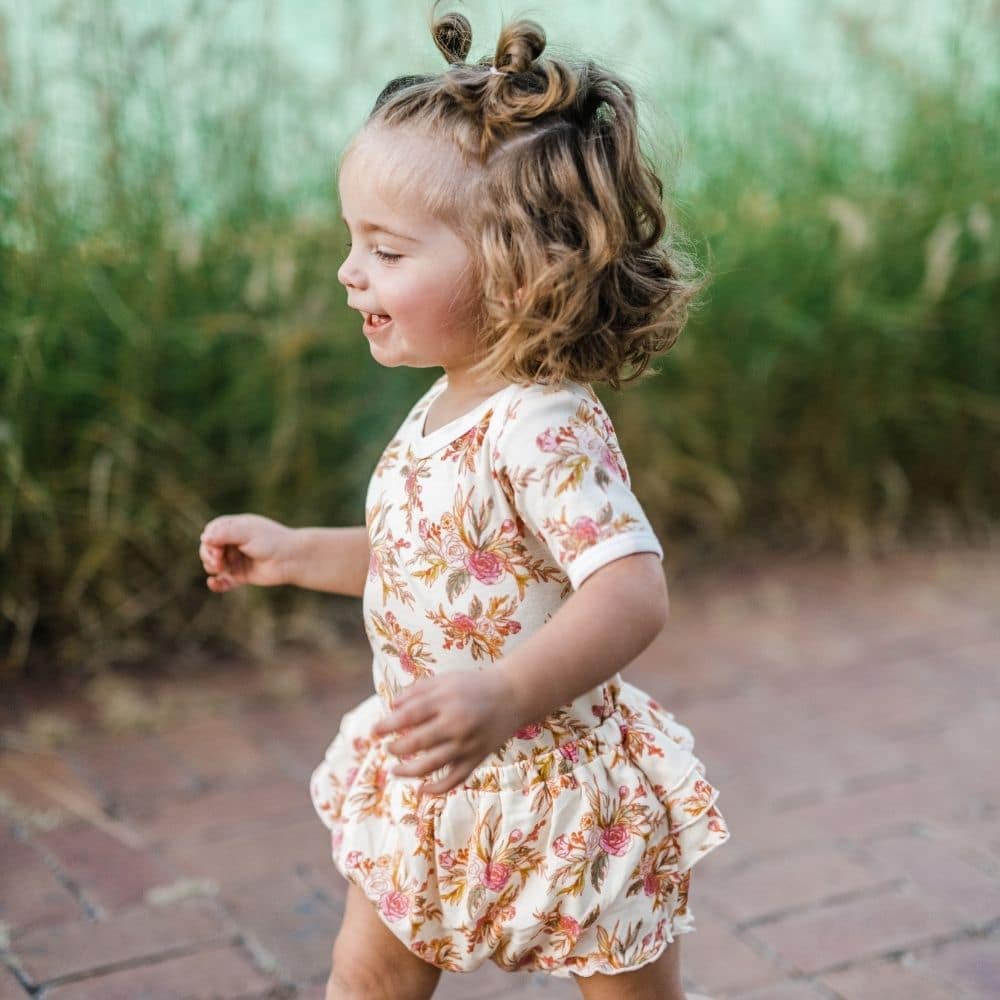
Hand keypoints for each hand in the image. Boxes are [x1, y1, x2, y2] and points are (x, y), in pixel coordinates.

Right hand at [199, 513, 294, 591]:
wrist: (292, 559)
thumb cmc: (272, 541)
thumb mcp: (247, 533)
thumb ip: (225, 533)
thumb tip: (204, 537)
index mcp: (234, 528)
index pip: (210, 533)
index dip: (209, 541)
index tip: (217, 548)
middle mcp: (234, 543)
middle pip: (209, 549)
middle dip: (209, 556)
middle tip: (220, 562)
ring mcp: (237, 560)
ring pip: (213, 565)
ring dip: (213, 567)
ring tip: (223, 569)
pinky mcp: (241, 576)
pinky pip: (223, 582)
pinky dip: (216, 584)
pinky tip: (213, 583)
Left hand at [371, 670, 527, 795]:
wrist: (512, 695)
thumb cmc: (473, 686)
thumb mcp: (445, 680)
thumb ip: (417, 691)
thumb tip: (391, 707)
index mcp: (446, 700)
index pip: (409, 716)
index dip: (388, 725)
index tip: (374, 731)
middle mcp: (456, 723)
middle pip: (417, 742)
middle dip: (396, 748)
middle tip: (387, 748)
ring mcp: (467, 743)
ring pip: (432, 765)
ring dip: (408, 771)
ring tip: (395, 770)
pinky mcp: (477, 757)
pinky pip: (455, 779)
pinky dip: (437, 789)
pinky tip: (422, 790)